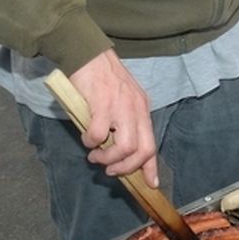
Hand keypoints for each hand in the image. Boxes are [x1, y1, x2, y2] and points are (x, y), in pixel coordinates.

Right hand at [69, 50, 157, 185]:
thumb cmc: (102, 81)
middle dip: (126, 168)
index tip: (150, 184)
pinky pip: (98, 134)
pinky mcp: (103, 104)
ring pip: (124, 147)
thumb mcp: (121, 101)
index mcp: (142, 109)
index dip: (151, 167)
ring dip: (107, 158)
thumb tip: (117, 153)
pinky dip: (90, 141)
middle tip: (109, 169)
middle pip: (142, 150)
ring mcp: (121, 106)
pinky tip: (86, 137)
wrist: (89, 55)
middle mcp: (137, 109)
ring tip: (95, 155)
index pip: (152, 144)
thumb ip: (123, 124)